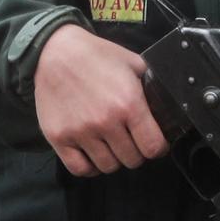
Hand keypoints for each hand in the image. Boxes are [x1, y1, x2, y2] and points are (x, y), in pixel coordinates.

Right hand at [33, 24, 169, 176]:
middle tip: (132, 142)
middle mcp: (106, 122)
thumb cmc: (96, 55)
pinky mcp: (59, 138)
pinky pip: (80, 169)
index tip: (156, 144)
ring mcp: (81, 132)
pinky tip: (93, 155)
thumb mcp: (132, 62)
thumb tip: (164, 105)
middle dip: (137, 152)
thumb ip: (150, 85)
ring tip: (112, 146)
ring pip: (108, 166)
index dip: (158, 148)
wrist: (55, 51)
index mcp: (129, 103)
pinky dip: (89, 167)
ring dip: (114, 159)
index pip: (153, 147)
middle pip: (132, 160)